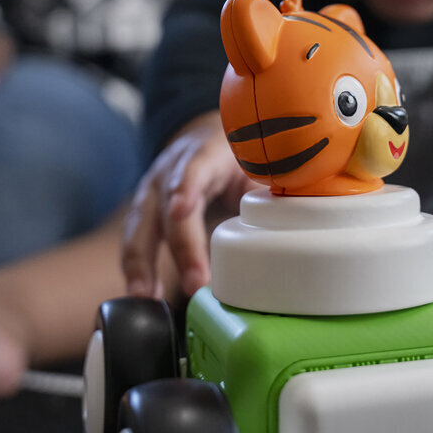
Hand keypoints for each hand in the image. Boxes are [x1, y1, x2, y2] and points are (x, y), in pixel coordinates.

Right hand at [122, 111, 251, 299]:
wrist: (200, 135)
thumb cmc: (233, 155)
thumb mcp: (254, 159)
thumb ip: (269, 185)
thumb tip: (296, 217)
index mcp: (203, 154)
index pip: (193, 168)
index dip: (186, 188)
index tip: (182, 211)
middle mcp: (169, 171)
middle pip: (167, 208)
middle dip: (181, 248)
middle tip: (195, 283)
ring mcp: (151, 192)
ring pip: (140, 227)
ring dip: (141, 265)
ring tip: (145, 297)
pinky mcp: (143, 213)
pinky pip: (135, 242)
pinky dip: (137, 270)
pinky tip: (142, 297)